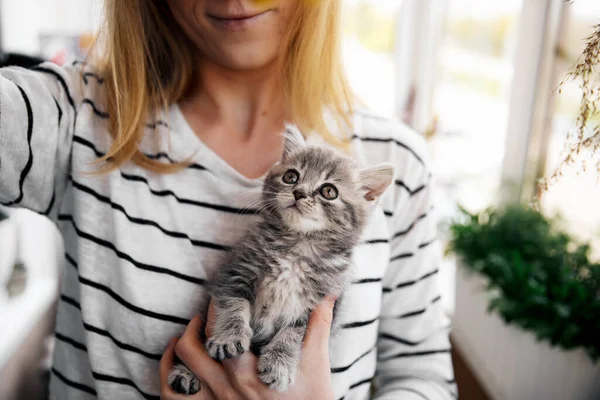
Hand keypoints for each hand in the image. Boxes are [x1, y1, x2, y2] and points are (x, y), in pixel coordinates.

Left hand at [159, 297, 336, 399]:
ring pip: (179, 372)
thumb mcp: (317, 365)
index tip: (227, 294)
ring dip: (181, 346)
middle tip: (215, 309)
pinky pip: (174, 397)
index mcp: (251, 375)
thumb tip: (327, 293)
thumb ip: (317, 326)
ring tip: (193, 331)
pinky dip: (169, 374)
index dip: (221, 308)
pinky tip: (177, 359)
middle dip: (202, 323)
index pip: (224, 333)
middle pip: (195, 348)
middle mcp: (228, 390)